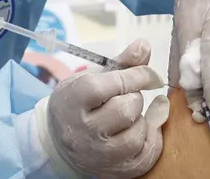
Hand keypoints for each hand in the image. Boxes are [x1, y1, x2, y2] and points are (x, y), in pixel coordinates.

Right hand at [36, 39, 170, 177]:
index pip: (114, 84)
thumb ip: (121, 62)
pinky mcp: (115, 172)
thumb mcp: (91, 78)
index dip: (137, 75)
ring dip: (141, 120)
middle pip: (127, 108)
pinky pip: (145, 154)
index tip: (149, 75)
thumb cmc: (78, 104)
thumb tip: (144, 44)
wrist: (58, 144)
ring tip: (129, 116)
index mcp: (75, 100)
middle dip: (134, 98)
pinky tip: (145, 128)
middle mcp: (85, 131)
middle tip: (126, 98)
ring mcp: (99, 154)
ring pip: (138, 133)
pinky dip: (151, 139)